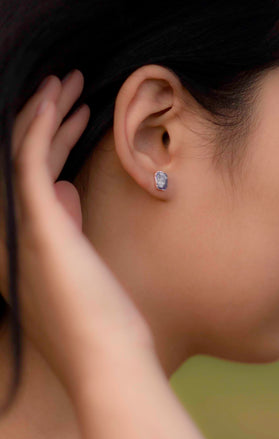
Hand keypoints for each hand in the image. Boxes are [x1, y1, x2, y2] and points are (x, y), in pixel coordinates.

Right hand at [0, 70, 154, 392]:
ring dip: (44, 111)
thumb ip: (67, 225)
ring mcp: (19, 226)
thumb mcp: (82, 264)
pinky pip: (29, 159)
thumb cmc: (104, 319)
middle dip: (48, 119)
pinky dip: (39, 124)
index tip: (79, 116)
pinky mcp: (36, 223)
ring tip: (68, 81)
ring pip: (24, 150)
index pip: (36, 176)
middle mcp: (11, 229)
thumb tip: (66, 189)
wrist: (107, 358)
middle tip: (73, 88)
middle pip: (27, 158)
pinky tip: (56, 97)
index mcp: (24, 238)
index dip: (54, 141)